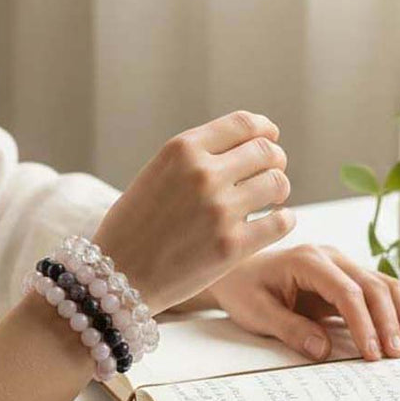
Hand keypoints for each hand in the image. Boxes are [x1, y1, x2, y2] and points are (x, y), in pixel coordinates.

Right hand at [93, 111, 294, 313]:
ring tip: (271, 199)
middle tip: (271, 172)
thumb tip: (246, 145)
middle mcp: (203, 174)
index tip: (271, 136)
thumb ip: (196, 157)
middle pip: (267, 151)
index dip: (264, 129)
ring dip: (279, 189)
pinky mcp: (232, 246)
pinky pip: (281, 222)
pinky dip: (283, 219)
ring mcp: (219, 210)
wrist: (116, 277)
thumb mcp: (157, 174)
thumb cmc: (134, 226)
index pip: (243, 123)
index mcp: (182, 150)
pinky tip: (275, 222)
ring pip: (278, 184)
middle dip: (275, 160)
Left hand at [207, 245, 399, 360]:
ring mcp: (342, 265)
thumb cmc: (244, 291)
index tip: (372, 354)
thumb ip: (289, 328)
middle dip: (389, 322)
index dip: (363, 324)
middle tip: (397, 357)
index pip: (347, 292)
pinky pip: (379, 291)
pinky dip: (396, 311)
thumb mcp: (256, 313)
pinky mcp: (347, 278)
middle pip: (372, 286)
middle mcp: (330, 256)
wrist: (237, 274)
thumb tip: (322, 350)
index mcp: (307, 261)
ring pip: (384, 285)